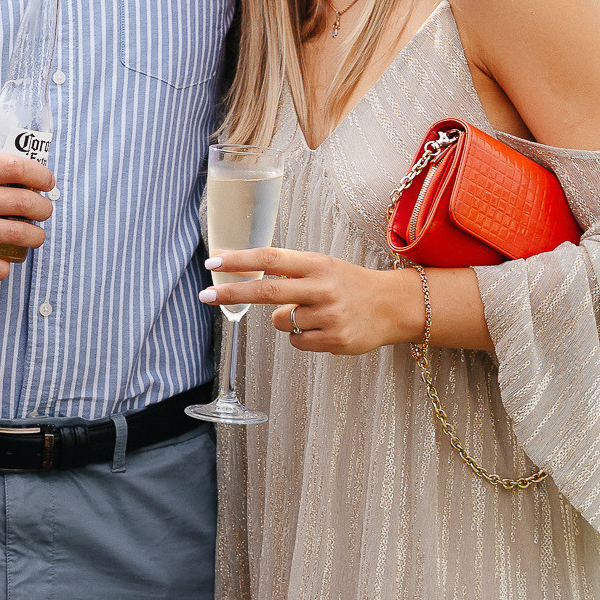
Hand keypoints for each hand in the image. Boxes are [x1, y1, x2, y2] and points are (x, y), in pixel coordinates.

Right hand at [0, 152, 54, 279]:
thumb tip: (25, 165)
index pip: (14, 167)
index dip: (41, 176)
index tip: (47, 184)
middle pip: (23, 204)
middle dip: (44, 210)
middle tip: (44, 213)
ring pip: (17, 236)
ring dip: (35, 238)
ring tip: (33, 237)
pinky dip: (6, 266)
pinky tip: (1, 259)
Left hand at [200, 247, 421, 354]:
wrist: (394, 306)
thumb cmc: (349, 284)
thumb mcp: (322, 266)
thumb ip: (288, 269)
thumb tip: (238, 268)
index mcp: (317, 264)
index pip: (270, 258)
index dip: (239, 260)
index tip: (213, 260)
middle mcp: (322, 288)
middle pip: (265, 290)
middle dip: (231, 292)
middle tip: (205, 295)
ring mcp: (329, 316)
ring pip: (279, 321)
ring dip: (284, 319)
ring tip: (313, 313)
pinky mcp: (334, 340)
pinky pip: (295, 341)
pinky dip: (300, 336)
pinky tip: (323, 328)